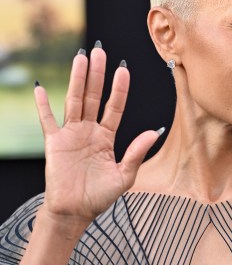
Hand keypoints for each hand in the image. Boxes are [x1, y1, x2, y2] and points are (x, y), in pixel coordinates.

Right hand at [34, 45, 159, 227]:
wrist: (75, 213)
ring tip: (81, 58)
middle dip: (97, 75)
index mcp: (106, 137)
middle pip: (93, 97)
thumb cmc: (100, 197)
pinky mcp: (54, 143)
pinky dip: (43, 105)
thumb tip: (156, 131)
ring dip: (77, 80)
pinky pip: (47, 120)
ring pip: (74, 101)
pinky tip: (41, 87)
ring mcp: (71, 135)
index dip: (119, 89)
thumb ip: (137, 153)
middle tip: (100, 51)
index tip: (124, 69)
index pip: (114, 107)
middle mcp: (89, 131)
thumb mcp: (125, 176)